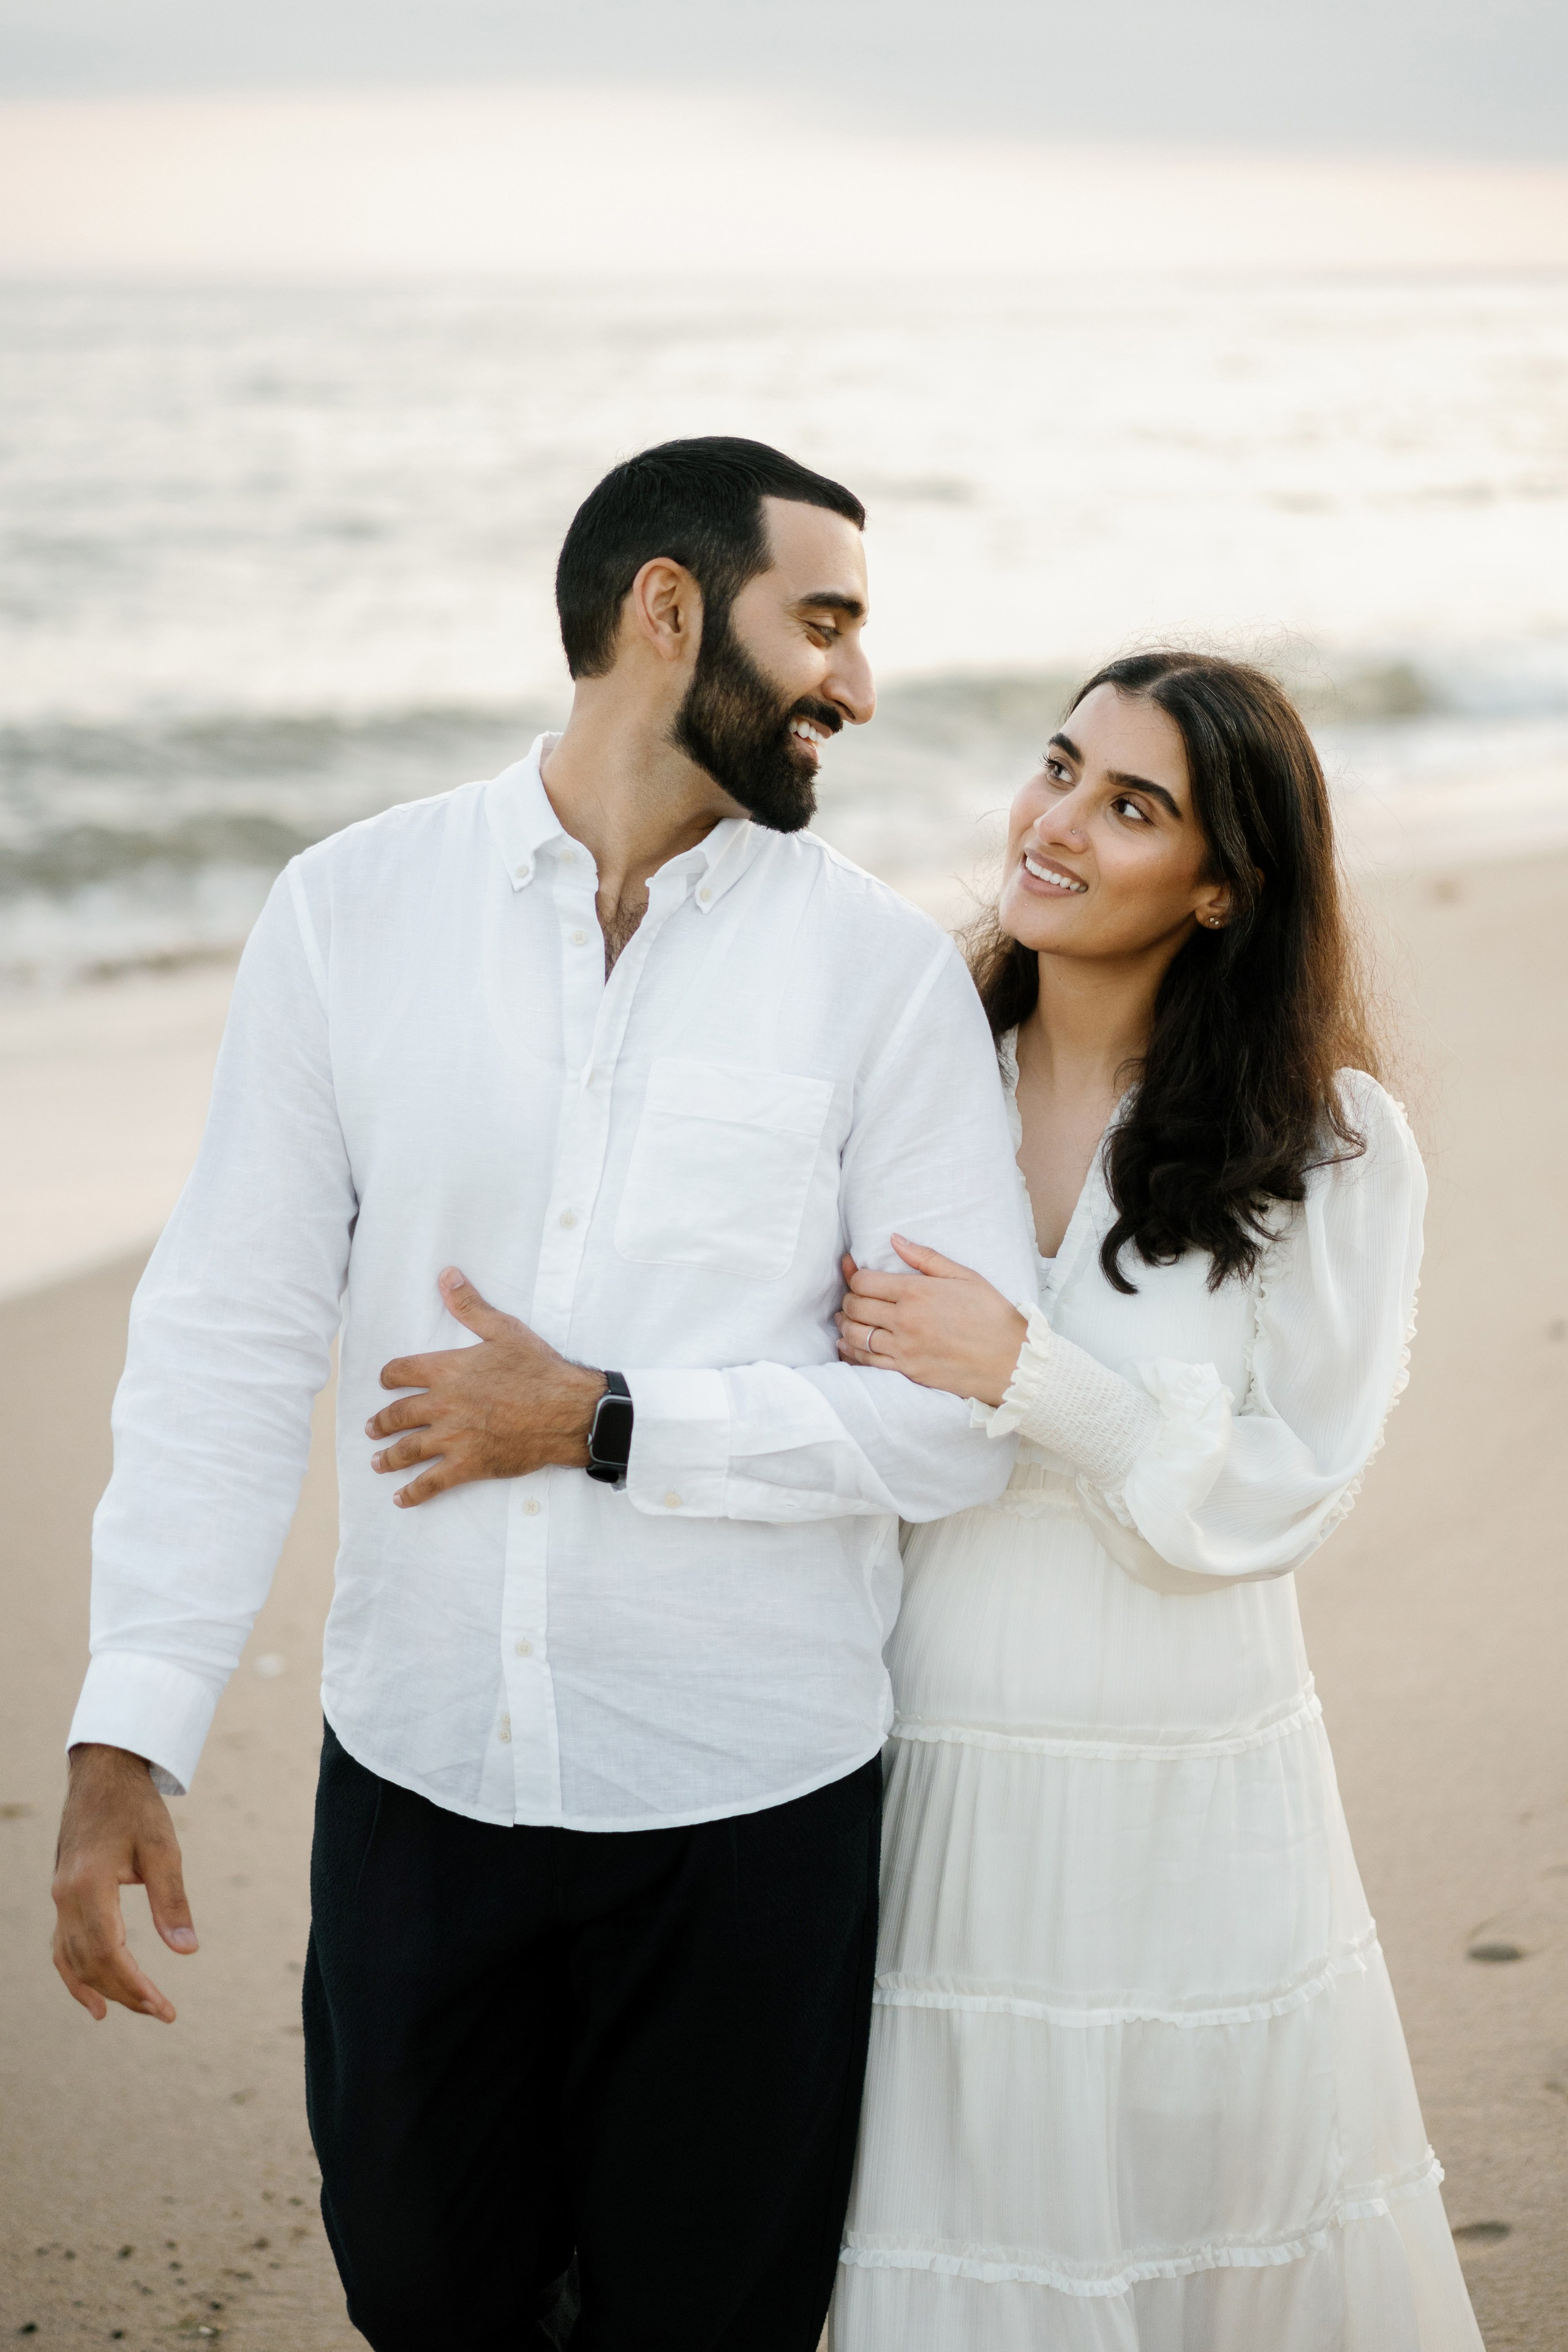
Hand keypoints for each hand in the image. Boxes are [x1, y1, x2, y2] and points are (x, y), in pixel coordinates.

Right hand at [52, 1744, 197, 2022]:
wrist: (102, 1771)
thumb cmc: (136, 1806)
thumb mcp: (163, 1848)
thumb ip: (172, 1900)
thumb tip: (186, 1951)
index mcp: (89, 1885)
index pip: (109, 1953)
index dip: (135, 1985)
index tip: (164, 2008)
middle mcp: (65, 1897)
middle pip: (90, 1963)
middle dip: (125, 1993)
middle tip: (162, 2013)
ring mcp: (59, 1897)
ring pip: (72, 1960)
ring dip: (101, 1988)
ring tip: (131, 2011)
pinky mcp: (62, 1895)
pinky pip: (61, 1947)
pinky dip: (75, 1976)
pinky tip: (94, 1997)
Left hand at [366, 1268, 605, 1507]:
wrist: (567, 1411)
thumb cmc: (539, 1369)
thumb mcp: (504, 1330)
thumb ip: (469, 1305)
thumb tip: (446, 1275)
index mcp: (448, 1371)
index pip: (402, 1371)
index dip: (389, 1376)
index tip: (384, 1381)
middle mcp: (442, 1405)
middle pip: (397, 1414)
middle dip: (381, 1422)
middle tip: (371, 1428)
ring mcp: (453, 1438)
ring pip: (407, 1450)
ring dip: (388, 1457)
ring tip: (377, 1462)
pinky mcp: (467, 1465)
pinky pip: (432, 1482)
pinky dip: (414, 1492)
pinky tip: (402, 1498)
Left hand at [836, 1236, 1027, 1408]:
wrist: (1010, 1360)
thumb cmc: (990, 1314)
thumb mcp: (964, 1276)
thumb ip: (925, 1258)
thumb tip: (894, 1239)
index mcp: (916, 1292)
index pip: (864, 1282)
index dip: (853, 1276)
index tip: (856, 1275)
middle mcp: (905, 1319)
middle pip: (855, 1307)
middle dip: (848, 1300)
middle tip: (852, 1298)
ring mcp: (904, 1348)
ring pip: (855, 1335)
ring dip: (845, 1325)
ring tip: (846, 1320)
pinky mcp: (907, 1371)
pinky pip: (867, 1362)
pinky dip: (851, 1352)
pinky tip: (848, 1345)